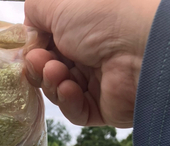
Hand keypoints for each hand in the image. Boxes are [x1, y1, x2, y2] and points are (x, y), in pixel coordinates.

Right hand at [24, 0, 159, 127]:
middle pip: (51, 70)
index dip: (34, 50)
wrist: (140, 48)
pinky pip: (77, 111)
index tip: (29, 49)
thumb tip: (29, 28)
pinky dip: (68, 101)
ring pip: (60, 92)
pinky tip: (69, 89)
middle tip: (39, 62)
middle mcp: (90, 55)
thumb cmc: (102, 16)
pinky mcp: (103, 108)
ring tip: (55, 72)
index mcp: (82, 29)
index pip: (49, 46)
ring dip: (52, 82)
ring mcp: (98, 83)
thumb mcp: (57, 2)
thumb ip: (35, 11)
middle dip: (40, 68)